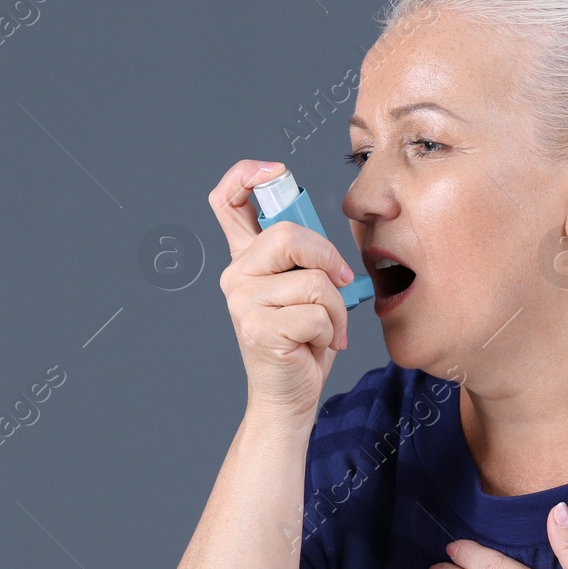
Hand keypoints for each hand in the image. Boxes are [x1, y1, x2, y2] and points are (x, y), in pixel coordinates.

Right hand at [208, 159, 356, 419]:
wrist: (289, 396)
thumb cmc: (302, 342)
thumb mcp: (305, 289)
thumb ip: (304, 257)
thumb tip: (324, 244)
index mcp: (245, 258)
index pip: (226, 200)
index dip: (246, 175)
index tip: (275, 172)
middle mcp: (236, 274)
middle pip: (288, 235)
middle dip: (328, 259)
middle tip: (341, 284)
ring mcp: (242, 301)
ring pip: (313, 280)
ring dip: (335, 308)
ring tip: (325, 328)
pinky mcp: (258, 328)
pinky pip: (316, 312)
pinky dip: (330, 331)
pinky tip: (315, 345)